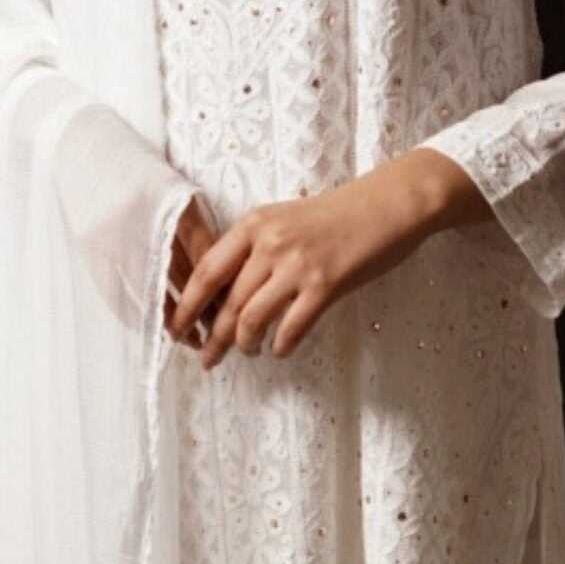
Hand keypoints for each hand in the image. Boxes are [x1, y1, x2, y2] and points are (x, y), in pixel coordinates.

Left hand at [165, 152, 467, 365]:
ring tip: (247, 353)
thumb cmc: (338, 213)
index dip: (187, 305)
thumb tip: (227, 291)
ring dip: (245, 344)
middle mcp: (269, 244)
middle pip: (226, 303)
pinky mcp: (325, 285)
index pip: (206, 271)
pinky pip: (292, 327)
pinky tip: (280, 350)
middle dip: (213, 338)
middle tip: (207, 358)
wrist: (388, 205)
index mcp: (253, 224)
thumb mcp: (285, 218)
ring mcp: (297, 265)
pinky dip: (281, 345)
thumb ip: (255, 246)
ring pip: (253, 319)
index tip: (177, 328)